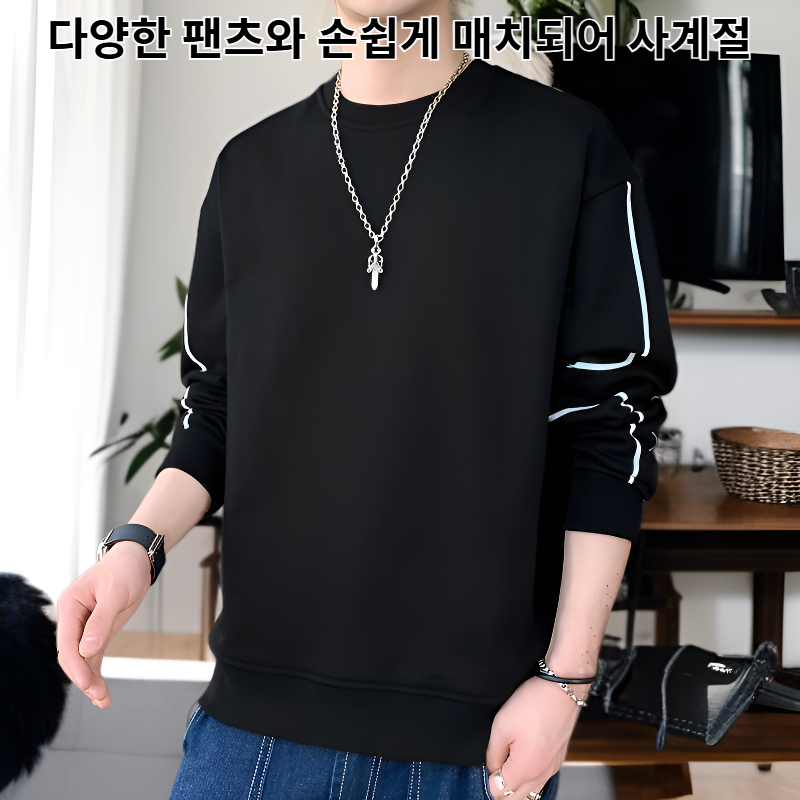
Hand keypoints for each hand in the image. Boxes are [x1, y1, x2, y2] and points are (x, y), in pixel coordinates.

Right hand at [56, 541, 151, 707]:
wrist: (136, 560)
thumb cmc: (123, 569)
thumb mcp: (115, 592)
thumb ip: (101, 621)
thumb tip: (87, 649)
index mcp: (70, 605)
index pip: (66, 641)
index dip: (74, 663)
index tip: (85, 681)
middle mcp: (73, 618)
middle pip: (71, 654)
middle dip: (83, 676)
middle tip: (98, 694)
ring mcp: (85, 627)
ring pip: (82, 660)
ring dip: (90, 680)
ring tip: (102, 700)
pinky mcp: (98, 632)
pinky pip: (93, 656)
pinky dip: (96, 673)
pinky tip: (100, 692)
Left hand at [486, 674, 586, 798]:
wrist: (561, 690)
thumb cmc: (533, 704)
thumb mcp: (501, 725)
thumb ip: (493, 753)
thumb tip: (492, 767)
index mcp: (525, 769)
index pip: (500, 792)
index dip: (488, 781)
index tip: (487, 765)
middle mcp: (541, 774)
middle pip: (516, 798)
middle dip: (501, 788)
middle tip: (494, 767)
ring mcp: (552, 767)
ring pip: (531, 791)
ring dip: (516, 786)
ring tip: (507, 765)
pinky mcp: (558, 759)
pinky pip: (541, 779)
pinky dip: (530, 778)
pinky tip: (523, 761)